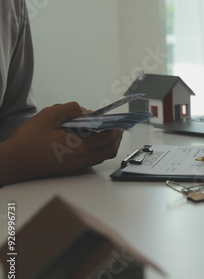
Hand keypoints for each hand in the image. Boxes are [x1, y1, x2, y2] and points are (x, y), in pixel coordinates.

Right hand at [0, 102, 122, 185]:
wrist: (12, 162)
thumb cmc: (27, 141)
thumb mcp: (48, 116)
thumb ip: (69, 109)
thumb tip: (85, 110)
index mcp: (78, 148)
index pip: (106, 138)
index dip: (115, 127)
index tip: (116, 119)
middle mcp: (81, 159)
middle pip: (109, 150)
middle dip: (116, 137)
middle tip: (117, 125)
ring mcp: (77, 166)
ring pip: (102, 156)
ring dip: (108, 143)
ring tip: (105, 130)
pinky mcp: (72, 168)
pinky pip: (92, 159)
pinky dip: (97, 149)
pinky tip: (90, 138)